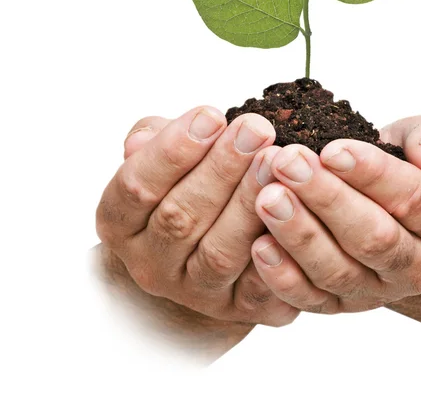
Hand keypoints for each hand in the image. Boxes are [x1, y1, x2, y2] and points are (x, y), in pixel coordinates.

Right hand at [95, 106, 297, 326]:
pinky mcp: (237, 309)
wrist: (197, 254)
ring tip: (275, 161)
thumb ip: (152, 142)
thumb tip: (152, 135)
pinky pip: (257, 288)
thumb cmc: (181, 189)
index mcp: (122, 224)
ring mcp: (193, 292)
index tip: (212, 115)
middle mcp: (151, 264)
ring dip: (248, 204)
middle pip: (180, 218)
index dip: (173, 150)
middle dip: (221, 169)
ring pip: (219, 253)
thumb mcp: (159, 159)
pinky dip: (277, 253)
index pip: (137, 188)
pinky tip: (295, 212)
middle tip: (256, 129)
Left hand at [249, 116, 420, 313]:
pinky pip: (312, 299)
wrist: (409, 225)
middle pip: (373, 238)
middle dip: (326, 199)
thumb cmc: (413, 170)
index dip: (371, 174)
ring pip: (338, 271)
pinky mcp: (342, 305)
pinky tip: (259, 245)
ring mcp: (379, 291)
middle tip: (287, 163)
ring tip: (266, 197)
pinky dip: (283, 277)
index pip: (413, 198)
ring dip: (299, 235)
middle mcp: (420, 265)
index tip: (332, 150)